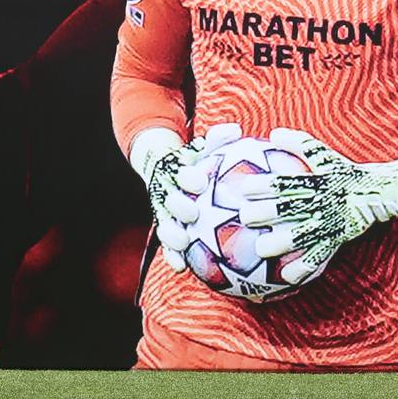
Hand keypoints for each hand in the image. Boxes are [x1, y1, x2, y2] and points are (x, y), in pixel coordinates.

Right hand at [134, 123, 240, 271]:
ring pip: (163, 223)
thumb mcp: (204, 146)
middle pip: (168, 199)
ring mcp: (163, 210)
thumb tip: (235, 130)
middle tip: (192, 214)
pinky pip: (166, 244)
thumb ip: (218, 139)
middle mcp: (165, 190)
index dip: (188, 178)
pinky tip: (182, 268)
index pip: (180, 171)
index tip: (199, 182)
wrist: (162, 167)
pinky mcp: (164, 227)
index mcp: (175, 170)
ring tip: (182, 244)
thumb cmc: (195, 158)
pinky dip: (171, 255)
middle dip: (178, 206)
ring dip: (170, 234)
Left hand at [237, 129, 397, 283]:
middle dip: (267, 213)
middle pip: (291, 208)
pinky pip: (320, 255)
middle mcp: (321, 202)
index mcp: (316, 182)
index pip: (287, 182)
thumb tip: (273, 133)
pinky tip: (286, 278)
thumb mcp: (324, 154)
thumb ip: (299, 144)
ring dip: (282, 242)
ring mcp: (330, 222)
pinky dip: (304, 267)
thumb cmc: (344, 172)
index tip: (244, 187)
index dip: (266, 184)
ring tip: (260, 249)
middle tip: (245, 217)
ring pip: (304, 234)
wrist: (382, 191)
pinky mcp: (338, 238)